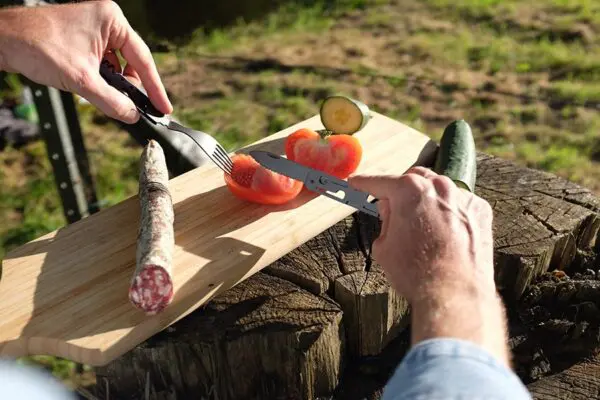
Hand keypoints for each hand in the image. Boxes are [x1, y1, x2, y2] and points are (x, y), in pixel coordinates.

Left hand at [0, 1, 171, 123]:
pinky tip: (93, 87)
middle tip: (132, 107)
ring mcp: (94, 27)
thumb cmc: (37, 47)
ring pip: (116, 64)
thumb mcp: (82, 81)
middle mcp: (106, 20)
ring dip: (112, 83)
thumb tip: (133, 115)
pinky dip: (101, 78)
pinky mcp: (83, 37)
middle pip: (131, 62)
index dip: (154, 87)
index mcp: (112, 20)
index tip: (163, 106)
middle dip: (129, 85)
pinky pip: (103, 62)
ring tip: (103, 95)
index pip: (142, 58)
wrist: (3, 41)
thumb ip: (112, 101)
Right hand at [349, 166, 494, 302]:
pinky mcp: (480, 212)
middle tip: (392, 210)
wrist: (453, 294)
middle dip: (400, 191)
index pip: (380, 182)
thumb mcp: (383, 247)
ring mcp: (463, 198)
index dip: (364, 184)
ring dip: (427, 201)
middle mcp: (439, 187)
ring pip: (439, 190)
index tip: (356, 183)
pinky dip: (449, 213)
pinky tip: (444, 234)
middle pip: (413, 179)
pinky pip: (459, 204)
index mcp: (409, 191)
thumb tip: (390, 213)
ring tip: (421, 227)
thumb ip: (385, 221)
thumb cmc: (417, 273)